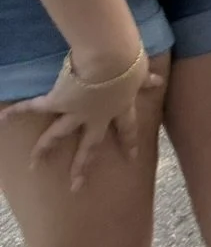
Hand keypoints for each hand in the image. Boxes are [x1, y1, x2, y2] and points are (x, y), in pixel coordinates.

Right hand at [1, 40, 161, 189]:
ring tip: (34, 164)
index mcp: (120, 108)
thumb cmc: (129, 62)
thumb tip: (159, 81)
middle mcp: (96, 116)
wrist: (110, 59)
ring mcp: (75, 112)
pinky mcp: (57, 101)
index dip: (128, 142)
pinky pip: (34, 108)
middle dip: (82, 166)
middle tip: (75, 186)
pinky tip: (3, 119)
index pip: (126, 129)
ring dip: (44, 149)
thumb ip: (146, 80)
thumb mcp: (141, 71)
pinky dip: (18, 112)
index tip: (131, 158)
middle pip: (90, 145)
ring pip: (58, 135)